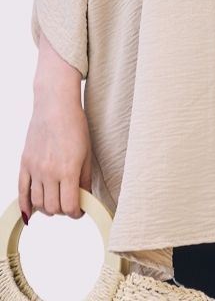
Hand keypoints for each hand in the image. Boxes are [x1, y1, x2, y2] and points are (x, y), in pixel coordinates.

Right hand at [18, 91, 92, 222]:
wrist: (55, 106)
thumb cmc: (75, 126)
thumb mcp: (87, 153)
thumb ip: (85, 179)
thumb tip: (85, 199)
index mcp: (68, 170)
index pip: (70, 206)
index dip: (76, 213)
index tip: (80, 210)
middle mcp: (49, 173)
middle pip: (53, 208)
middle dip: (63, 210)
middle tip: (69, 203)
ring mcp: (35, 169)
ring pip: (38, 203)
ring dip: (47, 208)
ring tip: (56, 200)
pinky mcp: (24, 164)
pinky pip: (21, 192)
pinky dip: (25, 206)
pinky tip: (30, 214)